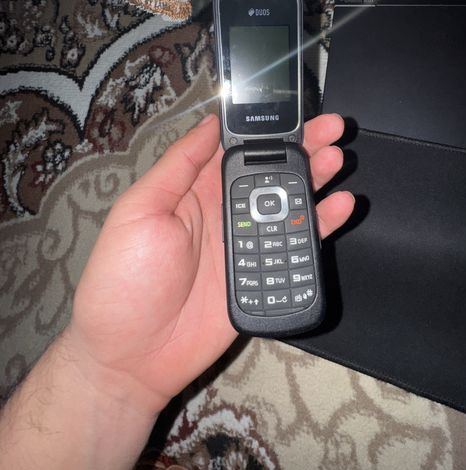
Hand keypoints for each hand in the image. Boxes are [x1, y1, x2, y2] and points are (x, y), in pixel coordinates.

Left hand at [65, 113, 353, 414]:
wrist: (133, 357)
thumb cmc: (123, 281)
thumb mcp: (139, 212)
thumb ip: (178, 167)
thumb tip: (209, 123)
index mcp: (195, 191)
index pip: (238, 150)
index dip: (267, 129)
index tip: (294, 111)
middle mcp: (226, 213)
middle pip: (273, 173)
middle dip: (303, 147)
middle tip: (331, 128)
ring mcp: (248, 245)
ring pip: (291, 205)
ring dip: (317, 180)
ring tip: (337, 158)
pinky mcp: (264, 277)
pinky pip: (299, 247)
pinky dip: (322, 226)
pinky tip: (339, 207)